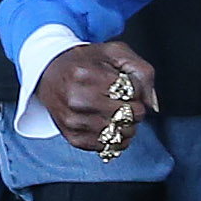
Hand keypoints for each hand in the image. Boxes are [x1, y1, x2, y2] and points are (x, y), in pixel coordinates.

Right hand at [30, 40, 158, 156]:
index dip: (137, 91)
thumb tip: (151, 104)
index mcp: (86, 74)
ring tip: (120, 115)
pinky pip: (107, 147)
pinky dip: (116, 140)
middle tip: (127, 103)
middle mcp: (76, 99)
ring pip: (118, 134)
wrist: (49, 73)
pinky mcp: (72, 137)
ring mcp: (72, 120)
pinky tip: (112, 127)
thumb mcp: (115, 53)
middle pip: (126, 115)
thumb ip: (141, 71)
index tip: (128, 88)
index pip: (131, 92)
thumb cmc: (86, 62)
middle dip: (135, 110)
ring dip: (128, 127)